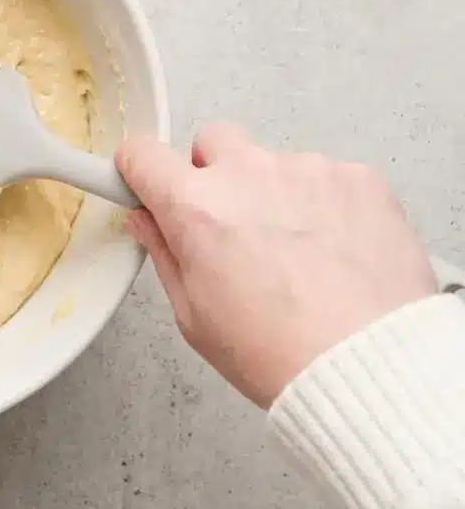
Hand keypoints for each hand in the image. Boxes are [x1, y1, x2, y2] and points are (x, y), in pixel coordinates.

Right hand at [116, 123, 436, 406]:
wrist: (367, 366)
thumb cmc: (280, 352)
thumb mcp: (193, 316)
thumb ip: (164, 253)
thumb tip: (148, 222)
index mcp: (196, 208)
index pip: (143, 153)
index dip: (140, 170)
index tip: (148, 184)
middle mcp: (248, 175)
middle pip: (212, 142)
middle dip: (212, 174)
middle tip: (229, 225)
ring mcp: (307, 170)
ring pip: (272, 162)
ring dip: (273, 192)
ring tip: (295, 254)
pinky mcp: (357, 178)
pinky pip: (325, 176)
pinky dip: (323, 203)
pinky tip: (331, 250)